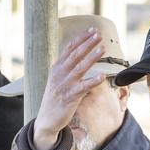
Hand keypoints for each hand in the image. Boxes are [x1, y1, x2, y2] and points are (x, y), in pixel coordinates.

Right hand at [33, 27, 106, 149]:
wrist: (47, 119)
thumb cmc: (55, 99)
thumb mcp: (58, 80)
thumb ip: (67, 68)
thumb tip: (79, 58)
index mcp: (57, 67)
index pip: (69, 48)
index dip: (81, 38)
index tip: (92, 30)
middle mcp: (59, 73)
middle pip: (75, 54)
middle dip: (88, 43)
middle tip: (99, 35)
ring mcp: (64, 85)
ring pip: (80, 67)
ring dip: (92, 57)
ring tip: (102, 48)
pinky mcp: (70, 97)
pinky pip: (83, 87)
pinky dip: (93, 81)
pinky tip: (102, 76)